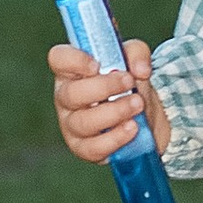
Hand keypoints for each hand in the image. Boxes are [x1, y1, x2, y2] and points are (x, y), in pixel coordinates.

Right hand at [51, 37, 169, 165]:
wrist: (144, 117)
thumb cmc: (128, 84)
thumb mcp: (134, 59)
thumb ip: (137, 54)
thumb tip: (141, 69)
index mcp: (71, 70)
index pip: (58, 59)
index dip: (74, 60)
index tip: (97, 65)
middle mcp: (65, 97)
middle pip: (71, 93)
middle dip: (104, 87)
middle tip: (129, 82)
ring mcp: (71, 125)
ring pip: (84, 122)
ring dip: (114, 112)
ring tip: (138, 104)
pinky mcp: (84, 148)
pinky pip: (94, 147)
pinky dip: (116, 137)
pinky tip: (132, 128)